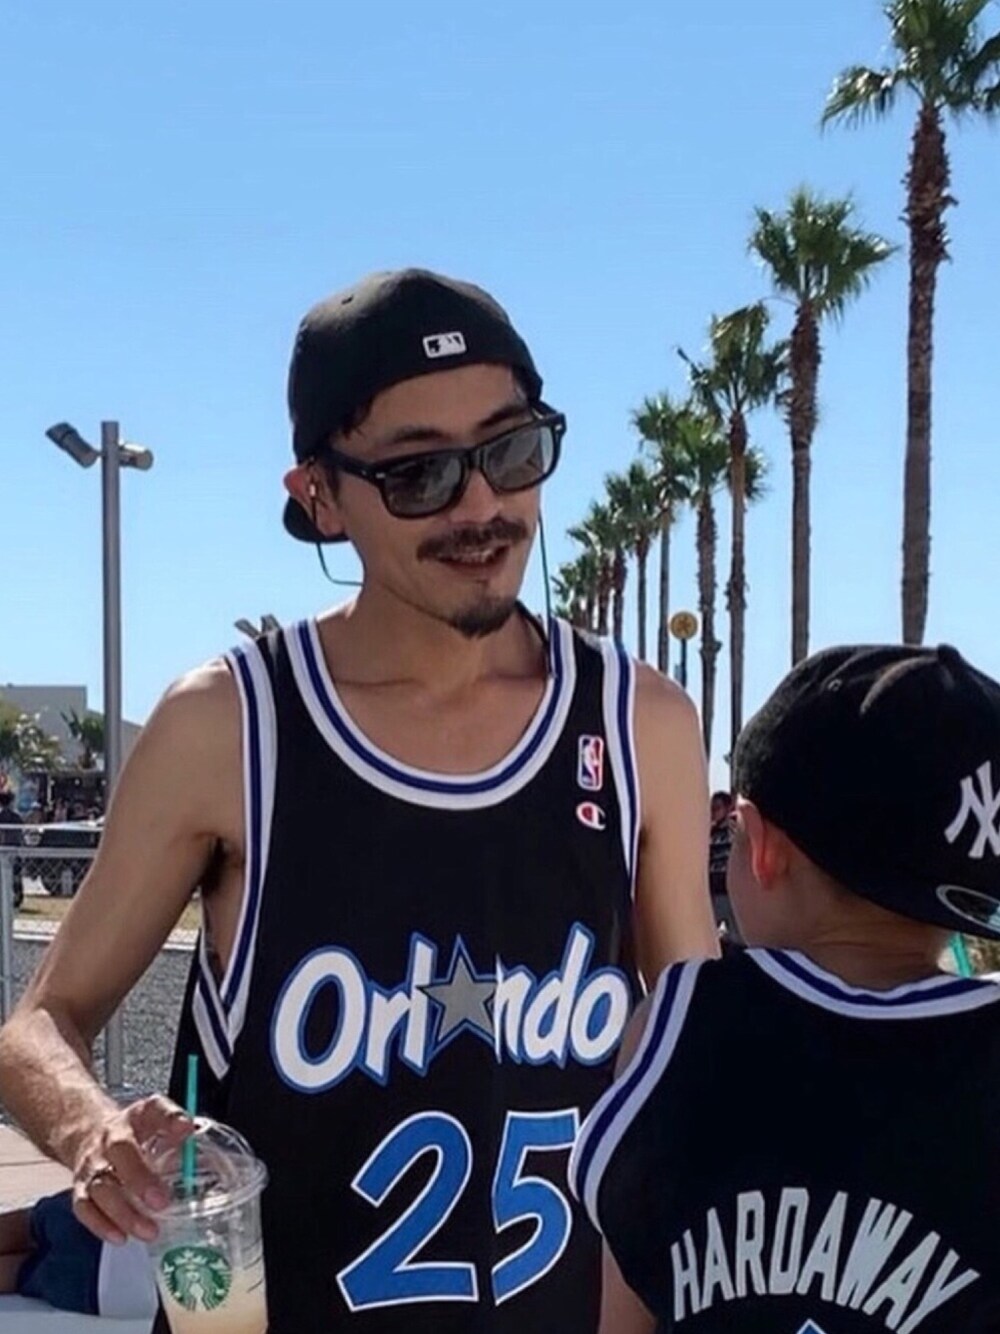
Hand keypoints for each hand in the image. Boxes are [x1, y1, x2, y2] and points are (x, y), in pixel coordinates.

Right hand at [72, 1095, 194, 1244]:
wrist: (89, 1134)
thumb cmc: (132, 1132)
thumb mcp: (157, 1120)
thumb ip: (176, 1128)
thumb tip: (191, 1134)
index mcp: (138, 1117)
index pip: (156, 1110)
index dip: (170, 1118)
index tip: (185, 1129)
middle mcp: (111, 1137)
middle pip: (121, 1152)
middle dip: (139, 1179)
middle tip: (161, 1202)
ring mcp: (92, 1163)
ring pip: (101, 1186)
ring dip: (123, 1212)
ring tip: (148, 1230)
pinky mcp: (80, 1187)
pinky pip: (84, 1207)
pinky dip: (101, 1224)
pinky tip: (120, 1237)